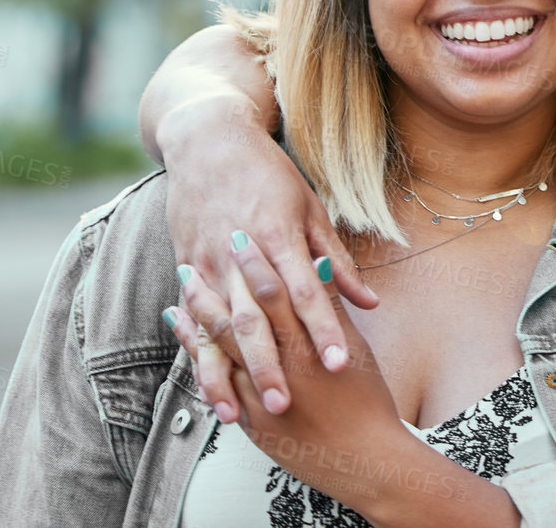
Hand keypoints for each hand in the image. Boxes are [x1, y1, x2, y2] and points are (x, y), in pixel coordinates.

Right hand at [161, 99, 376, 417]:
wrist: (208, 141)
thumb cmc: (268, 174)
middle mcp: (241, 252)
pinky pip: (193, 318)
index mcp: (279, 234)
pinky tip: (207, 385)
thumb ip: (336, 258)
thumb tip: (369, 302)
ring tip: (240, 413)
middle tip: (288, 404)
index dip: (323, 329)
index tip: (339, 365)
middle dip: (271, 364)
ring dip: (229, 371)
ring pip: (219, 325)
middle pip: (257, 316)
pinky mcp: (187, 266)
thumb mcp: (310, 207)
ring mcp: (208, 261)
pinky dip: (199, 354)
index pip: (306, 290)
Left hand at [170, 240, 407, 510]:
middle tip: (193, 259)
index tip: (238, 236)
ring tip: (180, 293)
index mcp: (310, 344)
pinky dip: (200, 357)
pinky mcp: (254, 423)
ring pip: (222, 350)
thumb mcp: (355, 348)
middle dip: (215, 286)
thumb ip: (331, 307)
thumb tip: (316, 263)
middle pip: (241, 317)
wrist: (369, 460)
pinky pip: (219, 385)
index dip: (255, 263)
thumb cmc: (368, 399)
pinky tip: (186, 337)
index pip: (277, 292)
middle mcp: (284, 366)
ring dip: (198, 318)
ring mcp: (264, 397)